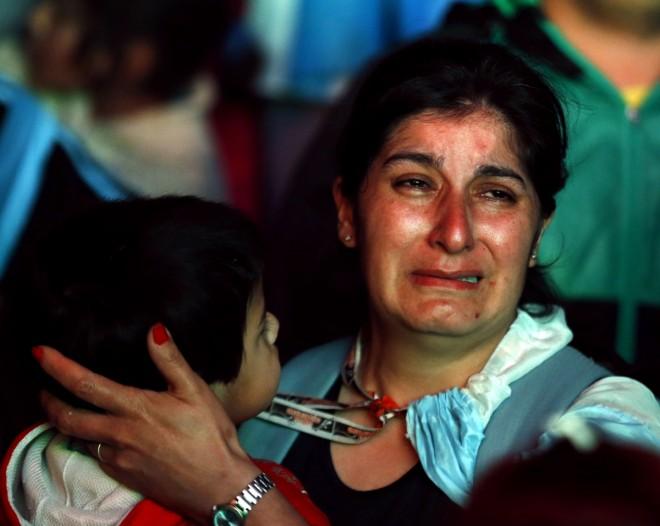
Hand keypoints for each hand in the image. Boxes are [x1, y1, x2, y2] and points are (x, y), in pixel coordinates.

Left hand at [36, 324, 301, 523]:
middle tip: (44, 389)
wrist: (218, 485)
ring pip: (79, 439)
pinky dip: (90, 442)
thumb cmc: (211, 435)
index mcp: (136, 409)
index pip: (86, 384)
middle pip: (68, 418)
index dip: (59, 367)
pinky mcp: (124, 476)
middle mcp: (119, 434)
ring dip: (67, 423)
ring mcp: (118, 458)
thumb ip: (171, 360)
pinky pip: (96, 456)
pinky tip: (102, 437)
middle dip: (49, 402)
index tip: (40, 353)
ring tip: (69, 411)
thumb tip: (154, 330)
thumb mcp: (196, 391)